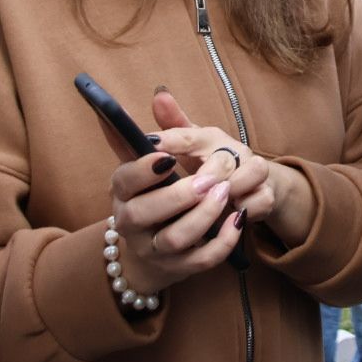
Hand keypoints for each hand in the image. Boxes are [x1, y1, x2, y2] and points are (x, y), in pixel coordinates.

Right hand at [107, 93, 261, 295]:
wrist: (157, 248)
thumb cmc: (160, 192)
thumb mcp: (162, 160)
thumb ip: (166, 128)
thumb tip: (162, 93)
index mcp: (122, 191)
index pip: (123, 180)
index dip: (143, 170)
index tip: (167, 157)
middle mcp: (130, 222)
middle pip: (144, 213)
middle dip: (179, 195)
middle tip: (210, 180)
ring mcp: (153, 249)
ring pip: (174, 239)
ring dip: (203, 217)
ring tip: (226, 195)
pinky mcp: (178, 268)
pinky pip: (200, 261)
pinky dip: (222, 242)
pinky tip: (238, 221)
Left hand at [151, 89, 314, 247]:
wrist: (255, 182)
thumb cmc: (212, 162)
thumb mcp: (190, 147)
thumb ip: (171, 126)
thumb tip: (159, 94)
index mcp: (208, 138)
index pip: (188, 135)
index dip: (170, 139)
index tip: (151, 145)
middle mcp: (234, 151)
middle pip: (224, 157)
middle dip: (209, 173)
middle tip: (193, 186)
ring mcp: (253, 171)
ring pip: (254, 171)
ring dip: (235, 187)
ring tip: (214, 202)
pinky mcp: (266, 193)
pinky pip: (262, 199)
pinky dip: (250, 208)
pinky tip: (233, 218)